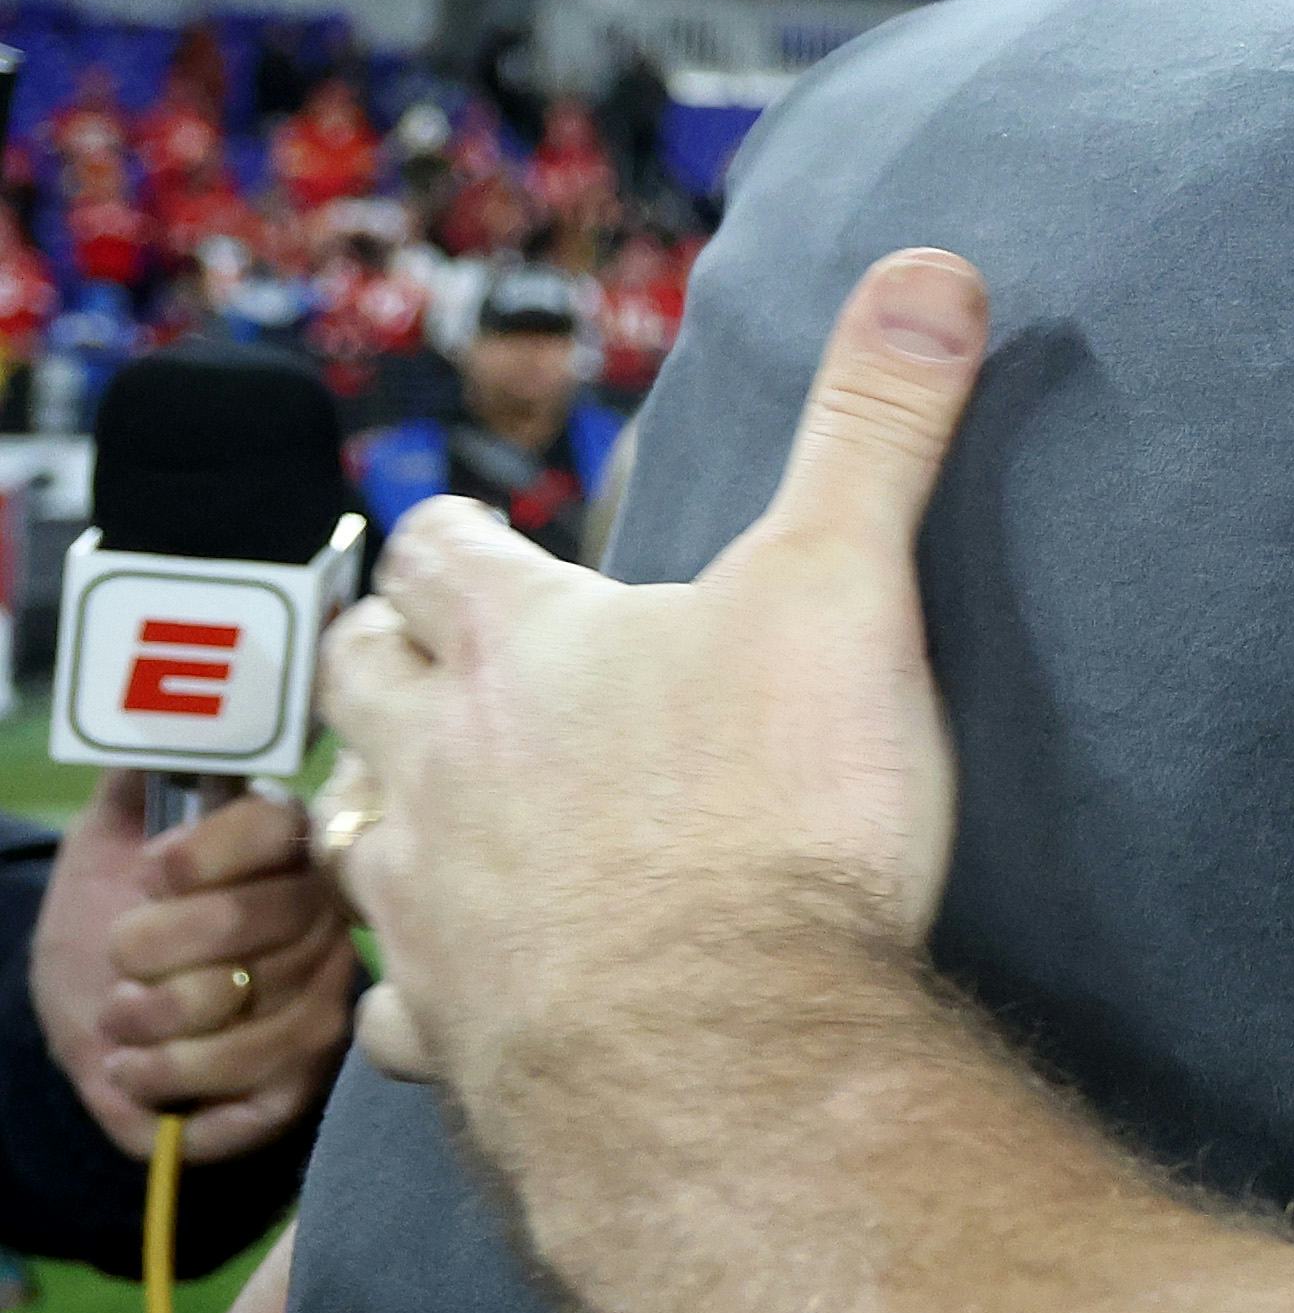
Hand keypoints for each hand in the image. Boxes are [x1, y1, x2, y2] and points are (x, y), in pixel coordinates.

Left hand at [30, 776, 355, 1159]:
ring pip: (248, 1023)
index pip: (272, 829)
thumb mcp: (109, 831)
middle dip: (147, 954)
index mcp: (286, 848)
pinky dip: (173, 1090)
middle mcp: (321, 921)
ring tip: (120, 1026)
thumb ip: (145, 764)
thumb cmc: (106, 916)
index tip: (147, 875)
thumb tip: (166, 687)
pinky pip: (255, 1099)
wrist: (91, 1014)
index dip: (199, 856)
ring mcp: (318, 1003)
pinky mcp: (299, 1081)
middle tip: (118, 965)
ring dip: (152, 1033)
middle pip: (245, 927)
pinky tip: (138, 1073)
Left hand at [322, 252, 987, 1099]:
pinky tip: (446, 998)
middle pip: (355, 678)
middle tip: (411, 653)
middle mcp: (442, 761)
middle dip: (375, 654)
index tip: (460, 534)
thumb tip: (929, 267)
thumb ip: (879, 426)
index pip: (440, 551)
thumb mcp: (850, 583)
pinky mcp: (446, 1025)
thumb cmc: (779, 814)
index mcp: (526, 645)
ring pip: (345, 832)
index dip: (449, 534)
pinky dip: (412, 991)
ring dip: (370, 808)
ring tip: (410, 808)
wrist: (728, 1045)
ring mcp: (428, 901)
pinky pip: (391, 1006)